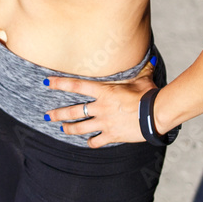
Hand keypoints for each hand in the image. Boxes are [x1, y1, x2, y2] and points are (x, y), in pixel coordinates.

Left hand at [43, 64, 157, 146]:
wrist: (155, 115)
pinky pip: (97, 141)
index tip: (47, 82)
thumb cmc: (149, 95)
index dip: (60, 83)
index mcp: (104, 92)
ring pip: (81, 128)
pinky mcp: (112, 135)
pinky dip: (92, 142)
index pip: (76, 86)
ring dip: (70, 129)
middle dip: (58, 113)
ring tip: (63, 129)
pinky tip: (89, 142)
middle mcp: (101, 107)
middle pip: (73, 111)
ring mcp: (105, 123)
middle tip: (48, 115)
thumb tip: (152, 58)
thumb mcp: (142, 79)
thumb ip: (141, 70)